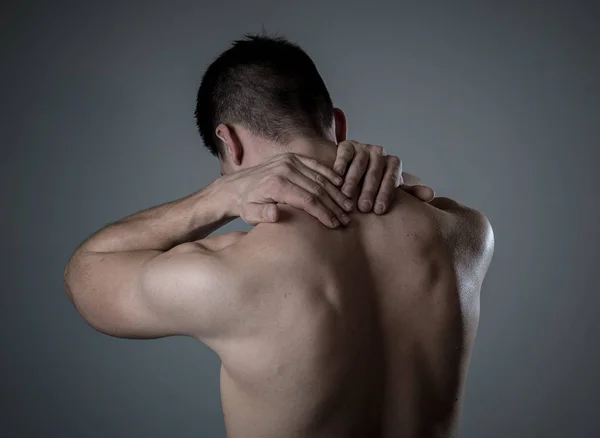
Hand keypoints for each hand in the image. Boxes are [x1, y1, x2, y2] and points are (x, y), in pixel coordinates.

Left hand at [219, 152, 352, 227]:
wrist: (236, 186)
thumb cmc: (246, 205)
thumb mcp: (250, 214)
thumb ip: (262, 215)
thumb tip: (275, 214)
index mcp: (276, 184)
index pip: (307, 199)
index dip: (324, 213)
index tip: (335, 224)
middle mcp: (284, 169)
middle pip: (317, 188)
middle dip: (334, 205)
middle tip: (347, 218)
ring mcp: (289, 160)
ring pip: (319, 177)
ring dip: (335, 192)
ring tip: (348, 206)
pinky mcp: (292, 157)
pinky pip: (316, 165)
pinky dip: (330, 175)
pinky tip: (341, 186)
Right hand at [332, 140, 434, 213]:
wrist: (352, 166)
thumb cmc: (374, 184)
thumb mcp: (391, 188)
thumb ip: (409, 193)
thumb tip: (431, 195)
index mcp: (393, 163)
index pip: (392, 178)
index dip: (385, 195)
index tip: (379, 211)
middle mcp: (380, 153)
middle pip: (375, 172)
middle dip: (369, 191)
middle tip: (363, 208)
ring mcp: (363, 148)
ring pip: (359, 164)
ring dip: (353, 180)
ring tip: (347, 196)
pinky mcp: (347, 145)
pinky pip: (345, 153)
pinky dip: (341, 164)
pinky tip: (337, 176)